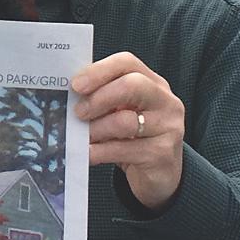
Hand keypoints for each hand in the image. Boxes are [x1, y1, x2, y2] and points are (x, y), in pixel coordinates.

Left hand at [71, 50, 184, 212]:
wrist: (160, 176)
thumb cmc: (135, 139)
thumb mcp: (122, 113)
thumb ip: (104, 99)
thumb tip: (70, 94)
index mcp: (153, 83)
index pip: (127, 63)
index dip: (99, 71)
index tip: (76, 85)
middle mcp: (166, 101)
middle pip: (132, 85)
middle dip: (99, 98)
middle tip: (79, 112)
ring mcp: (168, 127)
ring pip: (125, 121)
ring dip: (96, 129)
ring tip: (83, 136)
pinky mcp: (162, 154)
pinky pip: (124, 150)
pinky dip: (100, 151)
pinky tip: (88, 154)